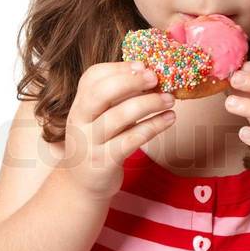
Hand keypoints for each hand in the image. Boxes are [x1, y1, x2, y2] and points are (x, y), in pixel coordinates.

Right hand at [63, 61, 175, 201]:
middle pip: (101, 93)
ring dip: (149, 104)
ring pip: (120, 116)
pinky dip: (154, 126)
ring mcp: (90, 142)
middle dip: (131, 81)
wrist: (83, 185)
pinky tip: (169, 119)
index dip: (119, 68)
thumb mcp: (101, 117)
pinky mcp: (104, 161)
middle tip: (156, 78)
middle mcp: (79, 120)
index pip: (92, 76)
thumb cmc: (99, 144)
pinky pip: (132, 139)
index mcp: (79, 104)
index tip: (143, 65)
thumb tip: (150, 75)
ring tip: (170, 100)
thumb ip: (118, 98)